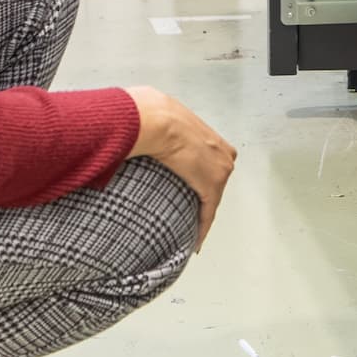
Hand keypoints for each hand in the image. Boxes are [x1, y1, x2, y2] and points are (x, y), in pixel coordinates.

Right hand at [124, 86, 237, 249]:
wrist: (154, 119)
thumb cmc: (149, 115)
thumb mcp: (158, 117)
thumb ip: (155, 131)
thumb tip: (133, 130)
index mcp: (210, 136)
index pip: (210, 163)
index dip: (200, 178)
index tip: (193, 190)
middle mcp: (223, 152)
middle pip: (214, 181)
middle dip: (202, 197)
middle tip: (188, 214)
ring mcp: (220, 169)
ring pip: (211, 198)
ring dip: (199, 213)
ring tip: (189, 230)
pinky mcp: (211, 186)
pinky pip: (208, 212)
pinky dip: (201, 228)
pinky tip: (195, 241)